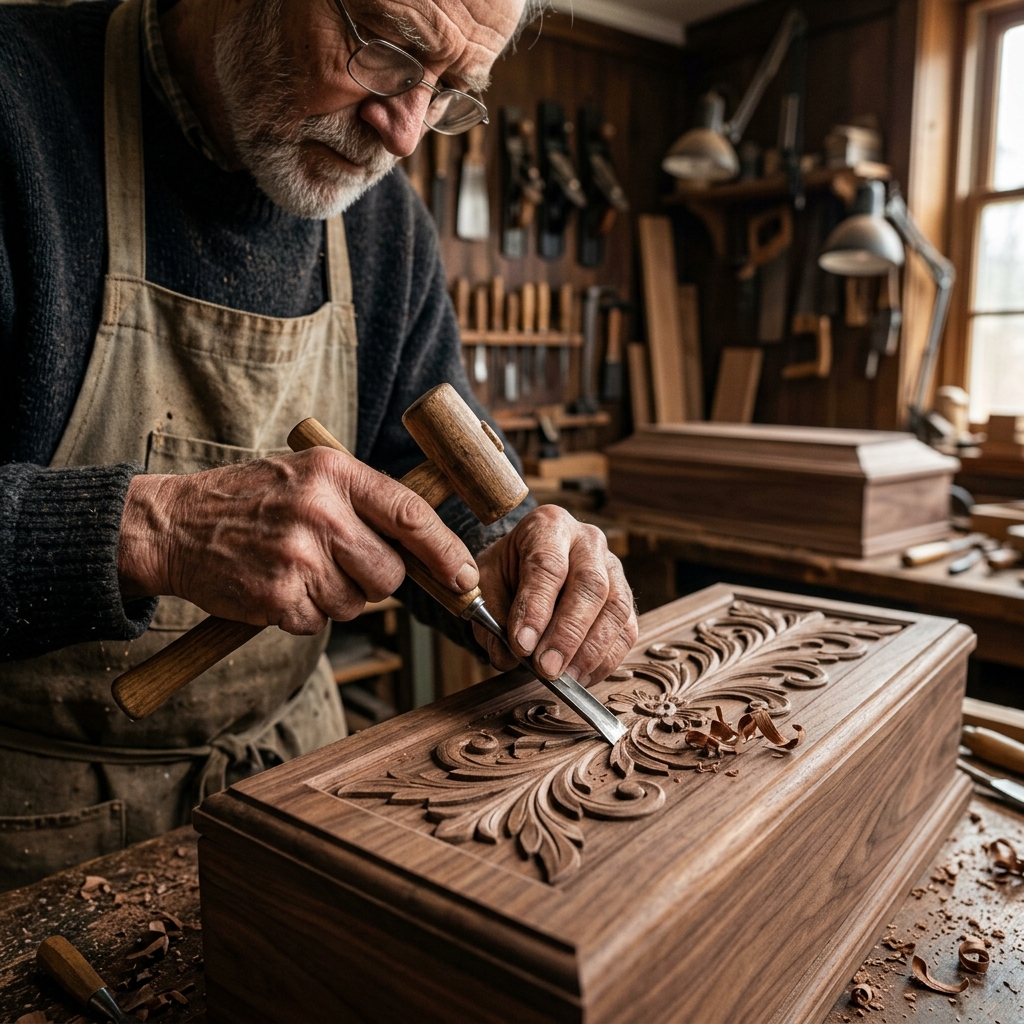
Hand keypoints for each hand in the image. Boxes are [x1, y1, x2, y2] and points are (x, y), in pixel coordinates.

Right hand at [117, 449, 478, 633]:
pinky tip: (277, 586)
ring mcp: (297, 556)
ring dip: (333, 598)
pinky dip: (303, 613)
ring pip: (355, 604)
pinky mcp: (277, 596)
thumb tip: (424, 548)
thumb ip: (362, 501)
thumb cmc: (249, 500)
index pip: (409, 513)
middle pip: (388, 574)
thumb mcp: (308, 475)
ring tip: (297, 568)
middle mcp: (319, 511)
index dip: (444, 549)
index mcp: (333, 473)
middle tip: (336, 562)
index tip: (464, 574)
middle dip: (372, 579)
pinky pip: (318, 623)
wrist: (173, 525)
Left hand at [473, 505, 637, 685]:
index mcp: (548, 525)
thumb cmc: (506, 573)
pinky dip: (606, 659)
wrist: (526, 564)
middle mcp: (588, 541)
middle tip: (546, 669)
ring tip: (564, 678)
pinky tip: (581, 676)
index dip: (536, 607)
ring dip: (590, 651)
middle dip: (567, 633)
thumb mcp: (486, 586)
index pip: (547, 564)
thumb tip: (508, 657)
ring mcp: (613, 568)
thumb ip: (491, 619)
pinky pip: (627, 629)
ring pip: (615, 608)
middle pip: (590, 585)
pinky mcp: (625, 597)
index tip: (521, 644)